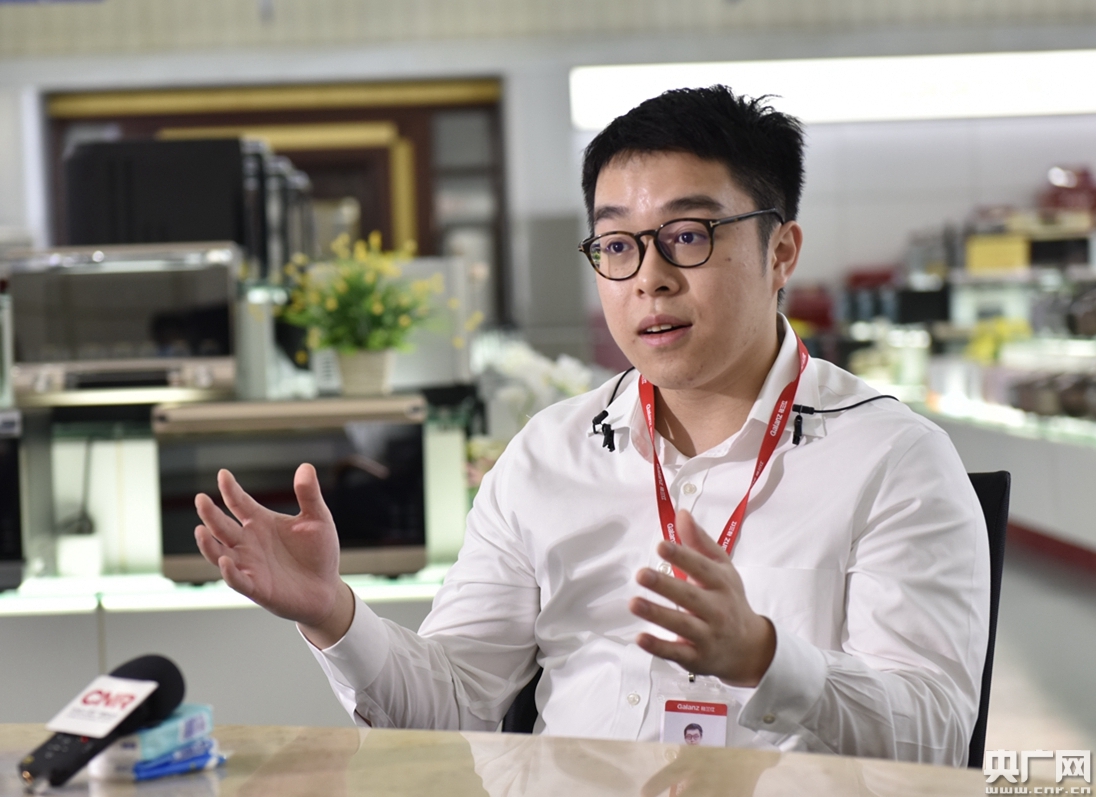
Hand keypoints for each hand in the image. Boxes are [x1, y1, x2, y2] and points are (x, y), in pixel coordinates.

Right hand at [194, 464, 353, 646]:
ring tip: (201, 530)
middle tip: (201, 499)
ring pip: (220, 553)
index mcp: (261, 522)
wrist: (326, 588)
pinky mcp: (256, 587)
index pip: (239, 503)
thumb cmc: (318, 552)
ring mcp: (249, 564)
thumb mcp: (318, 519)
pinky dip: (229, 572)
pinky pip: (237, 579)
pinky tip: (225, 561)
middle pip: (222, 525)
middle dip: (210, 513)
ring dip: (208, 544)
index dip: (230, 489)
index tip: (223, 474)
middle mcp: (249, 542)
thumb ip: (309, 495)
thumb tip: (306, 466)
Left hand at [628, 509, 775, 685]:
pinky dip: (659, 647)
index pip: (701, 568)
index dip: (682, 556)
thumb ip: (700, 542)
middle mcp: (717, 610)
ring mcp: (707, 636)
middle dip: (665, 586)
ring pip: (682, 625)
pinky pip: (677, 653)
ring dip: (657, 614)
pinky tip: (640, 637)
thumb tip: (682, 513)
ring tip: (633, 603)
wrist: (750, 648)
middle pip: (690, 597)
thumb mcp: (722, 569)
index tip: (661, 546)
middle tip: (641, 574)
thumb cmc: (730, 600)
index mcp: (721, 584)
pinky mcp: (697, 658)